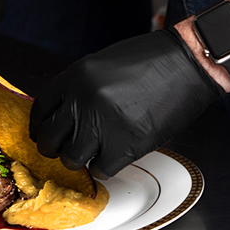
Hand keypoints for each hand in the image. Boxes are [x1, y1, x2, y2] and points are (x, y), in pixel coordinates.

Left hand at [30, 28, 223, 177]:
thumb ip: (81, 88)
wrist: (188, 63)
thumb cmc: (153, 59)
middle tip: (68, 148)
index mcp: (76, 76)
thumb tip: (65, 115)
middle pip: (49, 138)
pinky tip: (116, 155)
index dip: (41, 125)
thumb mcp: (103, 64)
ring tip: (96, 151)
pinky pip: (101, 169)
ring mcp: (102, 124)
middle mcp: (83, 100)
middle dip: (56, 147)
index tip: (44, 133)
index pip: (41, 109)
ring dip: (82, 159)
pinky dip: (107, 167)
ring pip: (72, 159)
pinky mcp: (125, 145)